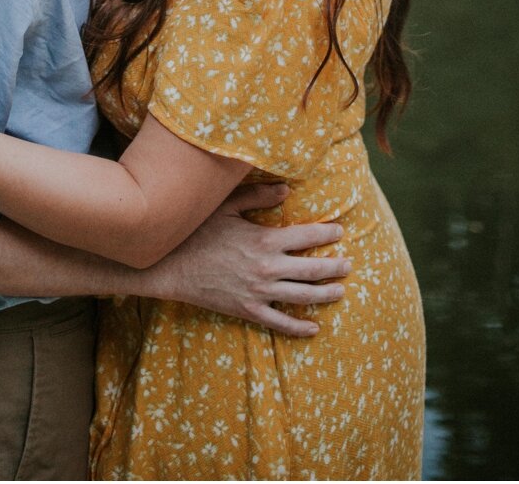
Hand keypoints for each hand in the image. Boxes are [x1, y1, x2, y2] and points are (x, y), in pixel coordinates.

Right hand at [141, 182, 351, 337]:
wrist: (170, 266)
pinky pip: (282, 323)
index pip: (308, 236)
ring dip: (327, 294)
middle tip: (348, 264)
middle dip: (336, 266)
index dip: (328, 234)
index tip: (340, 231)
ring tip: (340, 291)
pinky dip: (300, 327)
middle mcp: (268, 268)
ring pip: (304, 296)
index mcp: (265, 240)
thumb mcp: (225, 207)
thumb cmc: (196, 231)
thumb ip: (257, 197)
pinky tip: (314, 327)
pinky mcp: (249, 310)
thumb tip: (287, 189)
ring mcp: (260, 292)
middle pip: (314, 269)